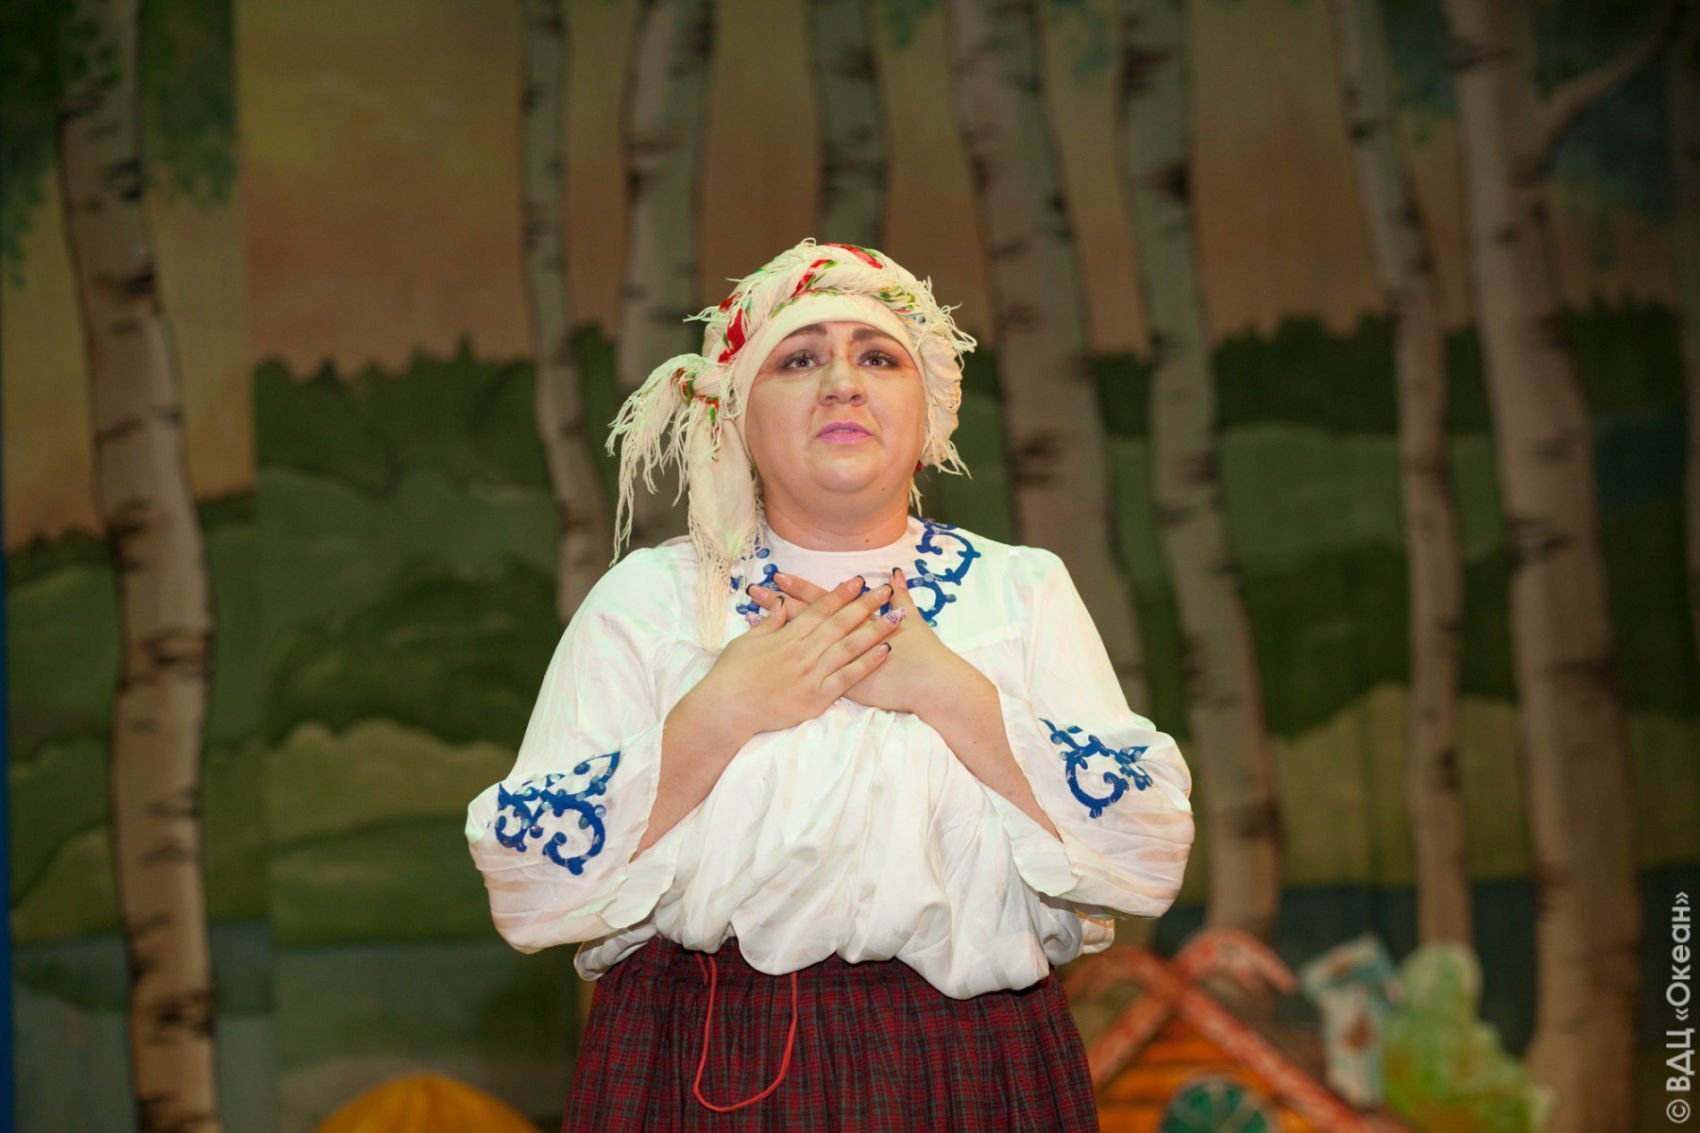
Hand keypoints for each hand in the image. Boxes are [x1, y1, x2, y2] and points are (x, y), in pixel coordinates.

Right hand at [702, 574, 901, 736]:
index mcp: (787, 636)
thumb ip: (769, 623)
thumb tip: (782, 604)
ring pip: (849, 647)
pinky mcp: (817, 696)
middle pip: (840, 623)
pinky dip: (867, 663)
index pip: (819, 610)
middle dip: (864, 605)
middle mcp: (803, 651)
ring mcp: (812, 674)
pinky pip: (847, 677)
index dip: (840, 594)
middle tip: (884, 590)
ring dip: (875, 630)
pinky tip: (885, 651)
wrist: (727, 708)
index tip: (858, 581)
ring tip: (897, 617)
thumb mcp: (747, 641)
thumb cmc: (732, 675)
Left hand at [747, 567, 980, 717]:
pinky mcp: (837, 688)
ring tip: (750, 618)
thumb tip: (895, 574)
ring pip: (799, 645)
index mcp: (855, 622)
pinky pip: (804, 674)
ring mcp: (835, 666)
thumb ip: (900, 597)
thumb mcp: (911, 619)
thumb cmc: (922, 652)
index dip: (800, 590)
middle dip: (777, 605)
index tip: (778, 576)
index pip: (821, 603)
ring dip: (776, 631)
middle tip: (752, 590)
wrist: (928, 684)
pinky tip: (767, 655)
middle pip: (802, 621)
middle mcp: (840, 642)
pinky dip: (787, 664)